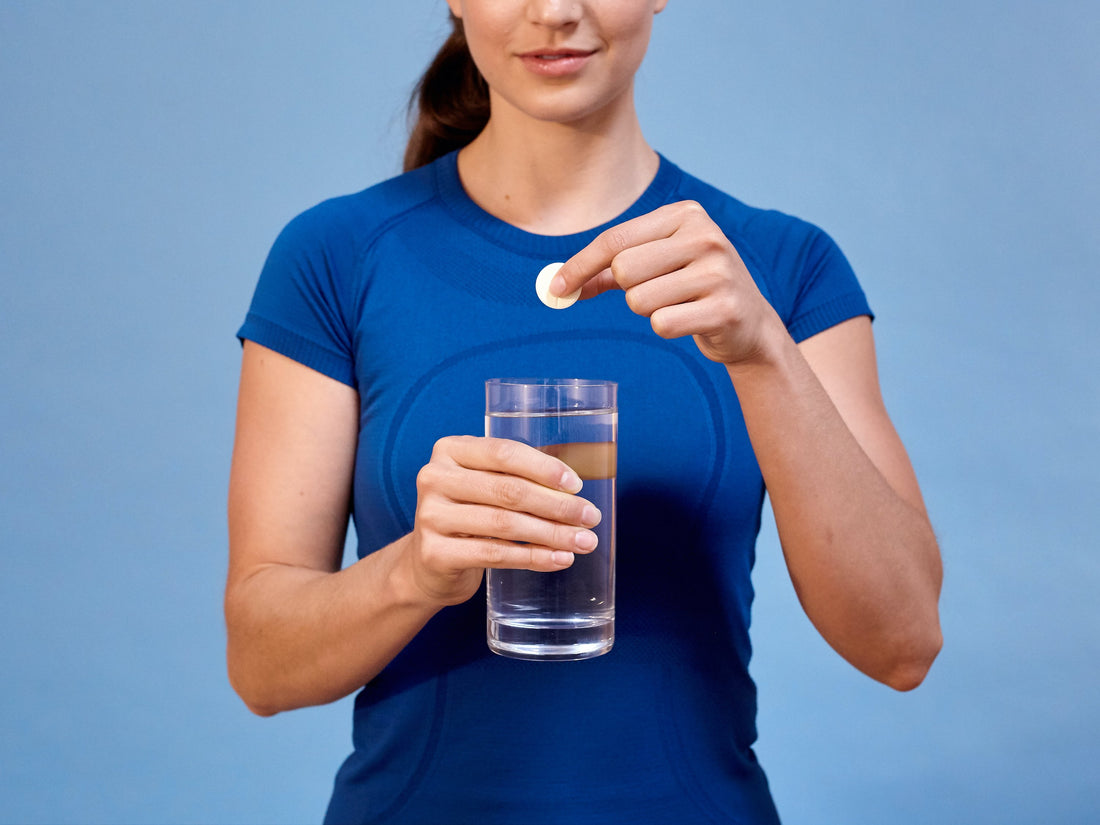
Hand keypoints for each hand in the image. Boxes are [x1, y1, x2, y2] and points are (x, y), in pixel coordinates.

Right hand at [403, 435, 602, 605]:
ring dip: (551, 534)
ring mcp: (430, 516)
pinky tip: (559, 559)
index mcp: (450, 450)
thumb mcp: (485, 486)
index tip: (577, 486)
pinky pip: (494, 554)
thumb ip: (519, 478)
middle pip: (508, 490)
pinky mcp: (435, 553)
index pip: (504, 453)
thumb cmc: (469, 516)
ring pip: (504, 524)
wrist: (429, 565)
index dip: (544, 468)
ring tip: (583, 542)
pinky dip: (533, 558)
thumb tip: (576, 492)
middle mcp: (435, 478)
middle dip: (557, 505)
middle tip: (590, 518)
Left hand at [552, 200, 782, 365]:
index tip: (556, 287)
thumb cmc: (693, 290)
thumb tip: (559, 284)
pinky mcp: (725, 308)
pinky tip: (691, 320)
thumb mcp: (657, 267)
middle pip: (624, 270)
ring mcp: (718, 272)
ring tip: (678, 305)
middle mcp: (705, 236)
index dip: (580, 265)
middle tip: (656, 292)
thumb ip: (608, 272)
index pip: (616, 239)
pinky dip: (667, 328)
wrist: (750, 324)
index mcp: (686, 215)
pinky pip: (662, 324)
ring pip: (639, 300)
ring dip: (649, 311)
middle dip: (628, 290)